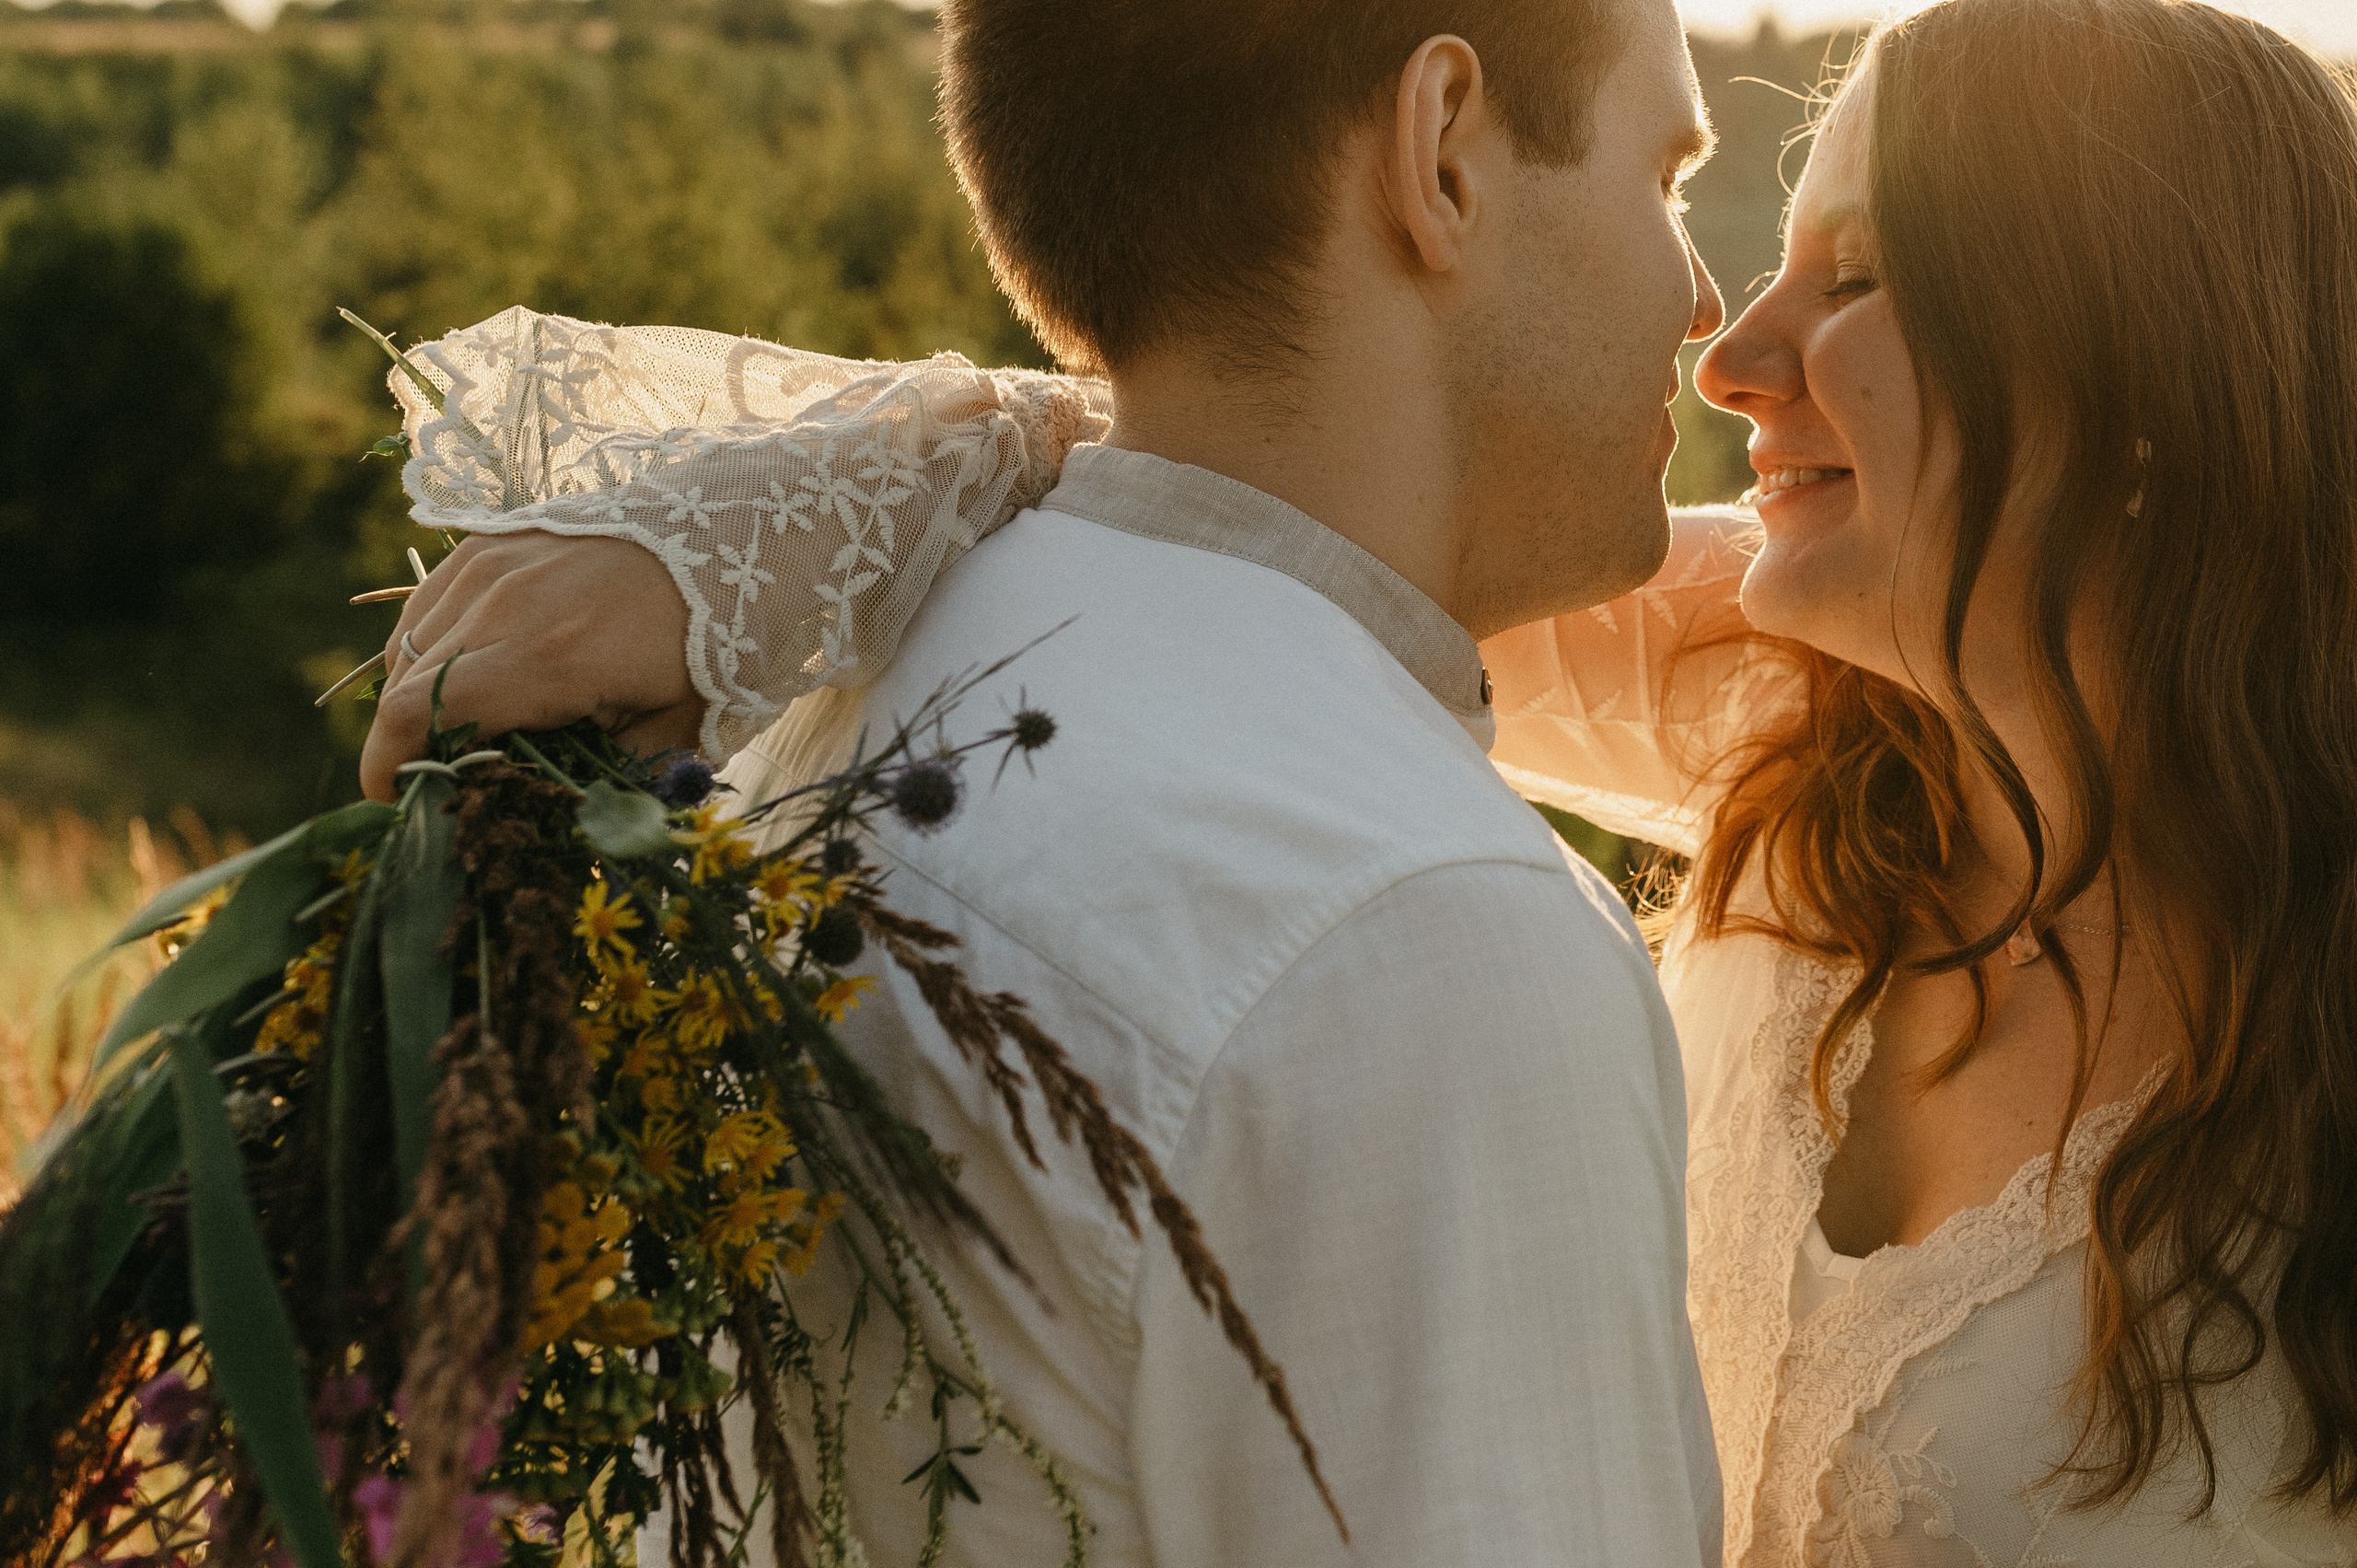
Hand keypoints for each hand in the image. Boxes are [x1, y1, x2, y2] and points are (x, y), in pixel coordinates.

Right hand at [360, 531, 703, 799]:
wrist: (722, 538)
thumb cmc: (708, 643)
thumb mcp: (672, 727)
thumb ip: (605, 778)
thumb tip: (553, 821)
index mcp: (548, 658)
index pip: (421, 714)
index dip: (390, 767)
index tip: (396, 804)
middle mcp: (503, 605)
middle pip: (406, 687)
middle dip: (406, 744)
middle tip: (437, 778)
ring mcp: (489, 566)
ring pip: (409, 647)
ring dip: (416, 698)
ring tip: (457, 730)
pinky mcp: (487, 543)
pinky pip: (426, 609)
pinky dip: (427, 651)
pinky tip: (463, 676)